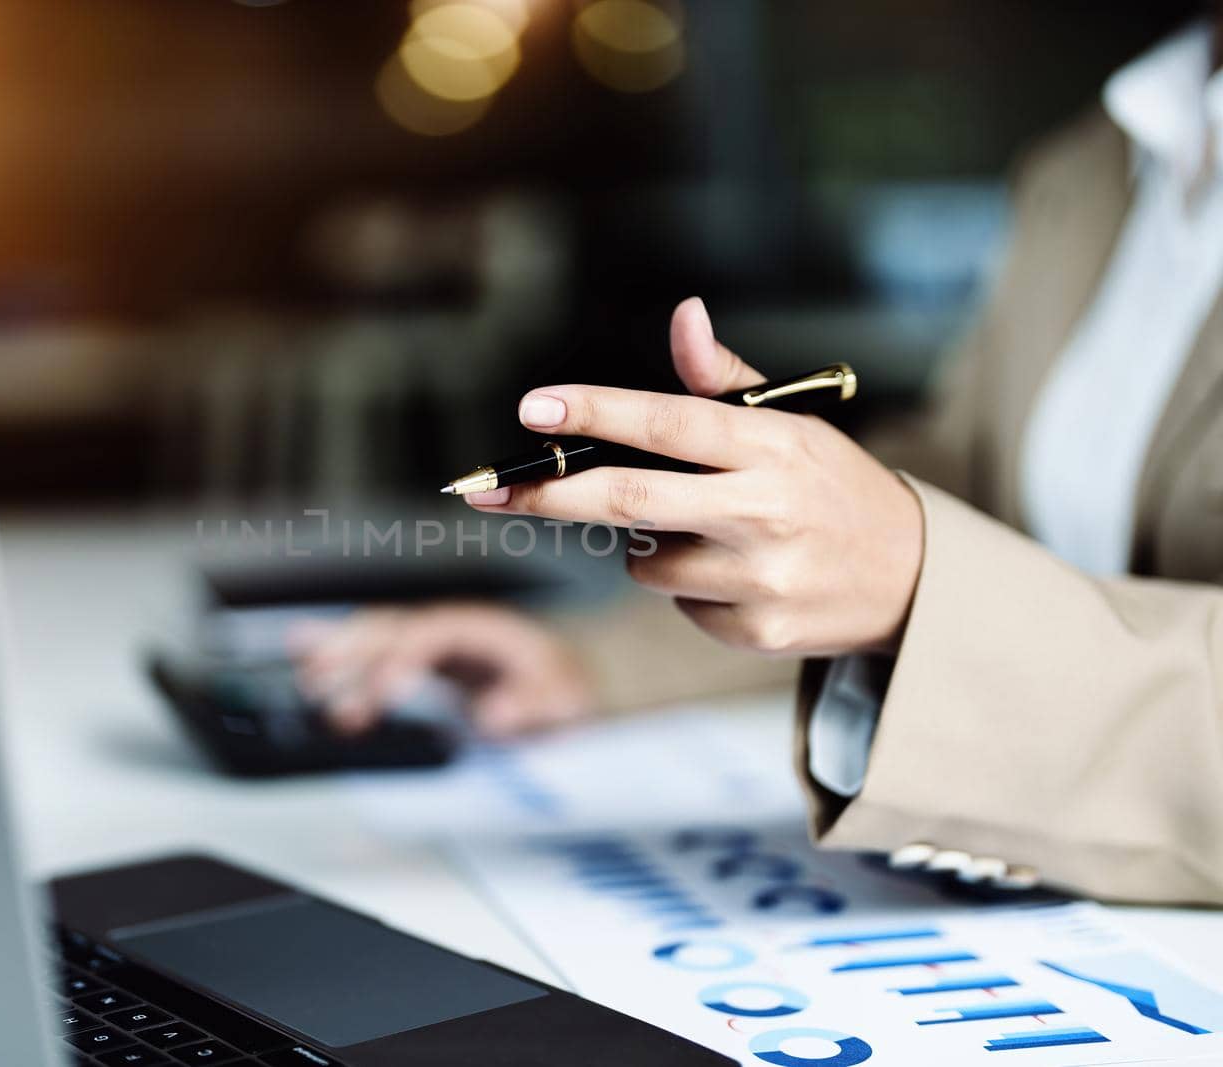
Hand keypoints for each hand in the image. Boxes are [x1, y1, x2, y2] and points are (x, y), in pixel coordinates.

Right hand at [290, 603, 594, 737]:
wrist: (571, 676)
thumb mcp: (565, 700)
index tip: (382, 693)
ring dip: (337, 652)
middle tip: (321, 684)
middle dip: (354, 652)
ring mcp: (429, 640)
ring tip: (306, 678)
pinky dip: (336, 646)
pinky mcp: (416, 658)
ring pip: (373, 635)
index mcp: (482, 629)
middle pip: (392, 627)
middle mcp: (449, 626)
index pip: (431, 635)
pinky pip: (371, 648)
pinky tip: (300, 647)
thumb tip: (493, 715)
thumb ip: (532, 705)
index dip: (403, 659)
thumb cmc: (566, 687)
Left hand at [464, 298, 923, 657]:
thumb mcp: (794, 422)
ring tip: (702, 528)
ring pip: (643, 561)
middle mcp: (766, 511)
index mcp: (773, 446)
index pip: (668, 422)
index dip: (595, 413)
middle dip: (548, 494)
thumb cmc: (831, 486)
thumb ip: (724, 379)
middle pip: (629, 502)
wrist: (912, 580)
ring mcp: (760, 578)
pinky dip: (684, 585)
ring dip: (641, 542)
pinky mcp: (755, 630)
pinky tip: (734, 572)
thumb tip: (682, 316)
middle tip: (485, 491)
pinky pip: (678, 603)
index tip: (532, 408)